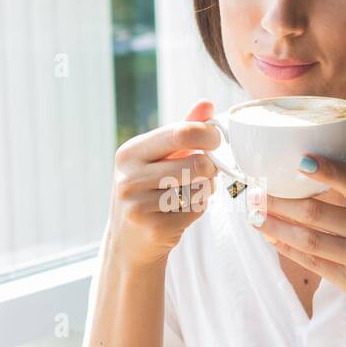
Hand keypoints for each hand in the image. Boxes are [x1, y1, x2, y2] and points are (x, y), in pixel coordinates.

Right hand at [107, 100, 220, 268]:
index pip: (180, 133)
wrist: (129, 242)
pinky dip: (197, 209)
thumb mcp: (158, 159)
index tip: (216, 141)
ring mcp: (138, 204)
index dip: (208, 135)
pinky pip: (196, 210)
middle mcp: (128, 176)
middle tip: (207, 173)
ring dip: (205, 190)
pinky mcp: (153, 228)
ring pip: (199, 188)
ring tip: (191, 192)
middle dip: (210, 168)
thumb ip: (182, 130)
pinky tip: (181, 212)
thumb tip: (207, 104)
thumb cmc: (149, 192)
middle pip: (196, 163)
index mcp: (130, 152)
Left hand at [247, 154, 345, 332]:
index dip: (327, 170)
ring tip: (255, 217)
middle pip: (317, 213)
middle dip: (280, 202)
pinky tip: (272, 239)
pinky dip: (288, 250)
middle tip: (256, 193)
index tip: (300, 160)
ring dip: (275, 227)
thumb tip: (322, 166)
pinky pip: (312, 263)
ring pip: (308, 239)